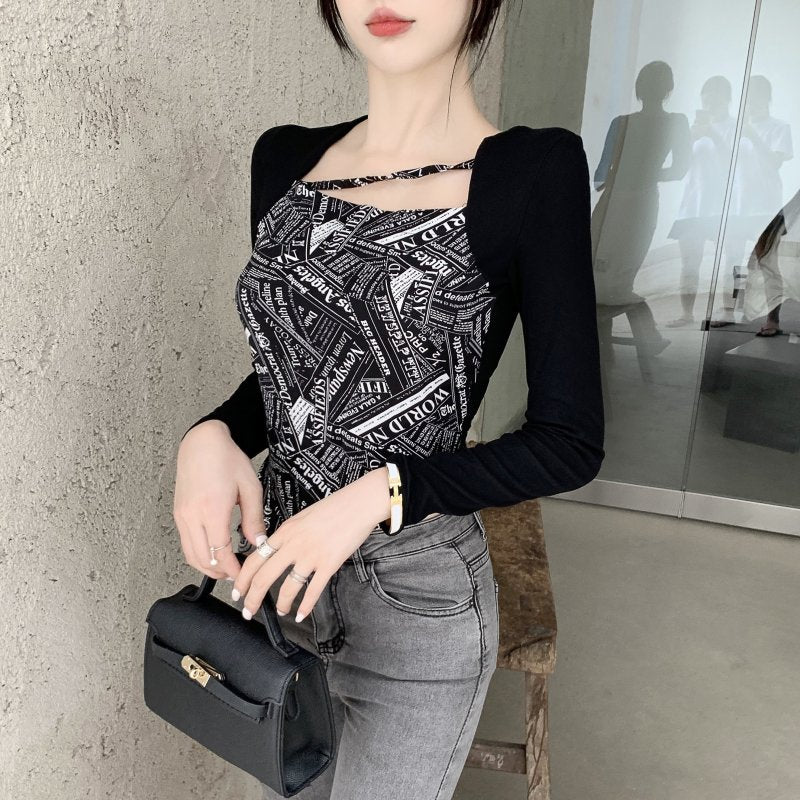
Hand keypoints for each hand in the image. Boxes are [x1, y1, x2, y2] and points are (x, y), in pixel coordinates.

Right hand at [173, 420, 266, 581]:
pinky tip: (213, 554)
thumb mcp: (250, 487)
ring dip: (207, 567)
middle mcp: (192, 515)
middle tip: (238, 576)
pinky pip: (186, 543)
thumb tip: (258, 543)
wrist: (202, 443)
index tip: (244, 576)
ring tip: (226, 569)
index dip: (233, 569)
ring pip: (190, 555)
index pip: (220, 552)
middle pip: (202, 559)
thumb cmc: (227, 459)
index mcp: (212, 509)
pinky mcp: (178, 514)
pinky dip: (198, 555)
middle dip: (221, 572)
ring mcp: (182, 516)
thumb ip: (254, 518)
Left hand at [232, 466, 390, 622]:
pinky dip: (306, 606)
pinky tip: (301, 615)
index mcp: (285, 532)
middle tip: (248, 611)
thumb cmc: (334, 507)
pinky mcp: (329, 564)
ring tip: (280, 611)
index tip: (238, 591)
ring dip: (280, 604)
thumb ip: (287, 535)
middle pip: (263, 577)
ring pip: (287, 588)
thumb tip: (275, 550)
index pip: (254, 559)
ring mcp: (311, 556)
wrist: (358, 504)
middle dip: (252, 598)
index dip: (242, 579)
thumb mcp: (302, 517)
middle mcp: (293, 545)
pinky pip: (313, 590)